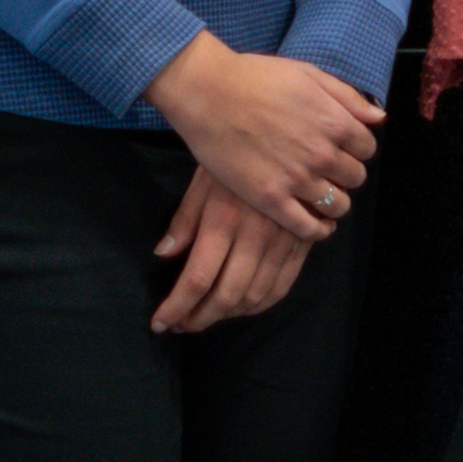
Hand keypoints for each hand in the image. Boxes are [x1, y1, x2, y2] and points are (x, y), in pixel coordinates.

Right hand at [145, 33, 378, 242]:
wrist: (207, 92)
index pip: (367, 149)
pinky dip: (318, 230)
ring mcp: (297, 179)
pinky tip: (317, 224)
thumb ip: (348, 98)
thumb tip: (379, 117)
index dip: (356, 149)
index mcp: (336, 123)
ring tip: (322, 195)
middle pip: (355, 177)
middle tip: (327, 169)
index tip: (341, 148)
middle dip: (345, 173)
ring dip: (335, 201)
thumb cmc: (255, 78)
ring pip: (338, 205)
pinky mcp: (270, 199)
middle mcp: (322, 154)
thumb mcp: (310, 75)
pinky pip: (308, 227)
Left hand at [150, 167, 314, 332]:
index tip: (161, 323)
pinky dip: (260, 304)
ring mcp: (282, 241)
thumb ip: (184, 220)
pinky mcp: (302, 241)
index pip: (198, 279)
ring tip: (207, 316)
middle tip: (182, 325)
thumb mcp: (202, 180)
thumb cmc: (235, 155)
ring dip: (229, 315)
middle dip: (200, 318)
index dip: (177, 308)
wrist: (291, 136)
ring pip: (255, 296)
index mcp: (223, 220)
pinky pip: (282, 285)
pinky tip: (242, 306)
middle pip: (227, 295)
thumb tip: (164, 255)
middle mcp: (255, 236)